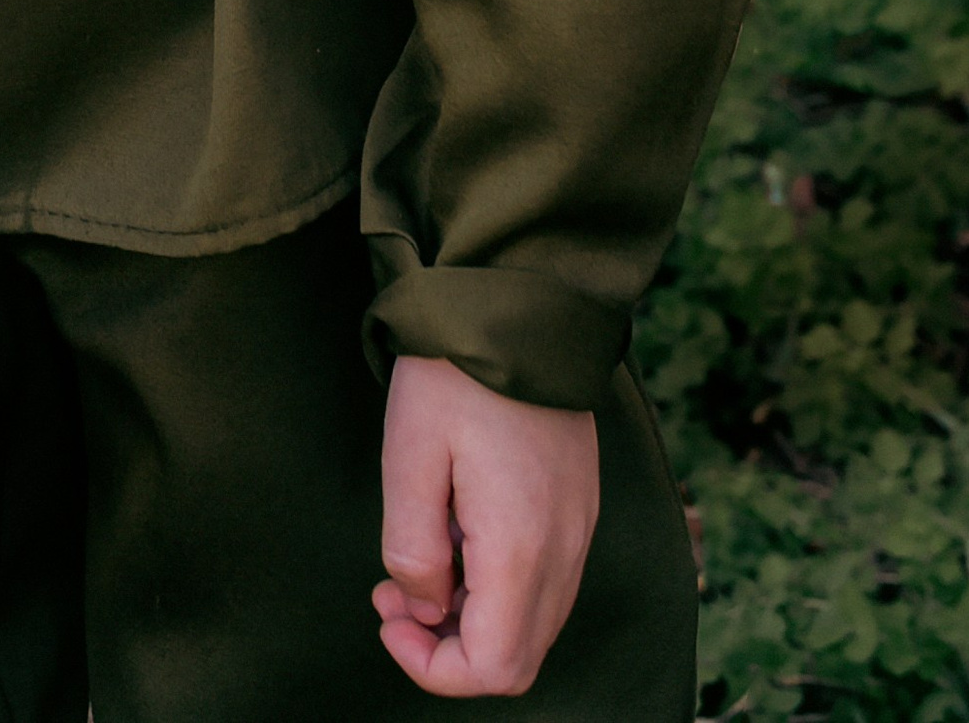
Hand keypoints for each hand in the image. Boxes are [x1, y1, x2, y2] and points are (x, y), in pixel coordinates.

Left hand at [372, 355, 598, 696]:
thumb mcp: (409, 456)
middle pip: (517, 658)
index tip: (389, 618)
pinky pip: (545, 581)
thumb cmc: (454, 372)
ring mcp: (579, 529)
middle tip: (394, 597)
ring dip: (472, 616)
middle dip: (449, 647)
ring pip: (532, 622)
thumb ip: (414, 548)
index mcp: (522, 547)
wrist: (520, 300)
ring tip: (417, 563)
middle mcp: (564, 550)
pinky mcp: (579, 505)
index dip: (434, 667)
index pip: (494, 668)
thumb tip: (426, 605)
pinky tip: (456, 534)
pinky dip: (498, 585)